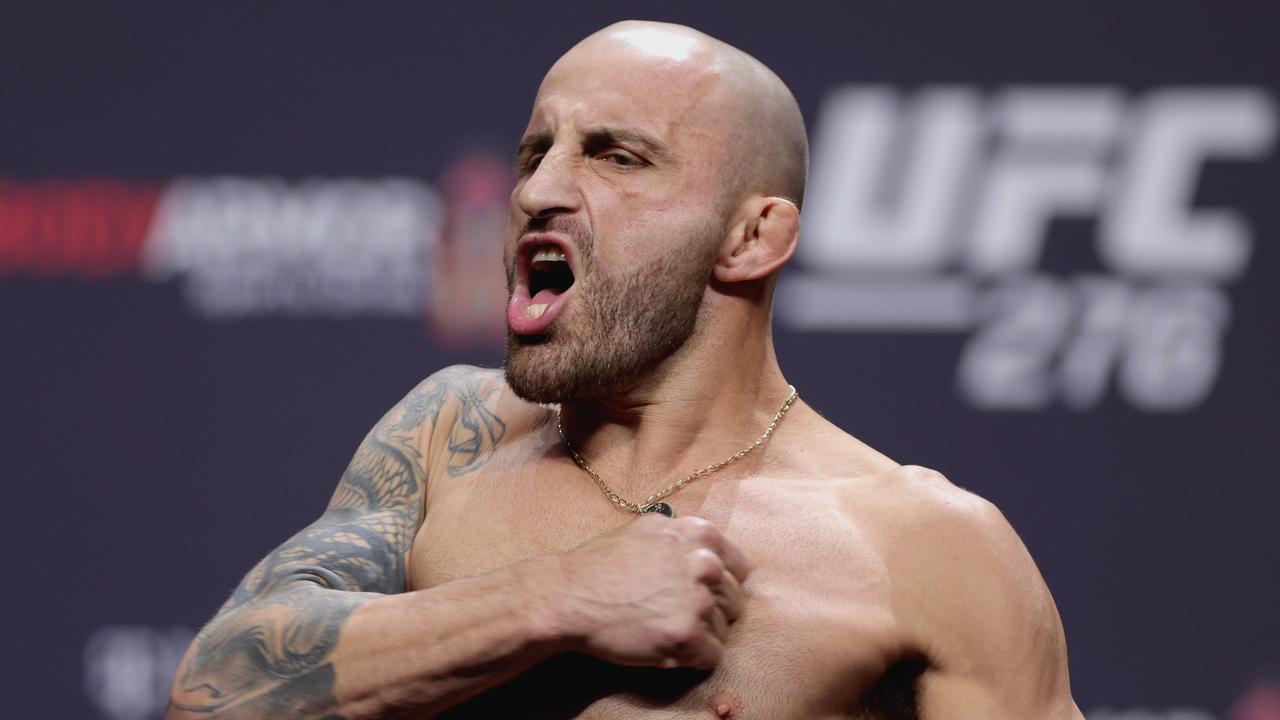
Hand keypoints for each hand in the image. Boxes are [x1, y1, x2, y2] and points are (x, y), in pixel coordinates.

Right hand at [544, 514, 751, 669]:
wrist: (570, 596)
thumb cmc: (601, 563)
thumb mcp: (649, 528)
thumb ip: (684, 535)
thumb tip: (709, 548)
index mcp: (700, 535)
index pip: (739, 568)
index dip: (721, 584)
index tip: (702, 594)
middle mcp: (706, 564)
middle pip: (734, 600)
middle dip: (712, 611)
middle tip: (678, 616)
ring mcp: (698, 601)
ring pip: (724, 630)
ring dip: (701, 635)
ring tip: (667, 630)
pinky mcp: (687, 636)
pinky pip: (712, 656)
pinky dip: (693, 657)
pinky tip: (667, 647)